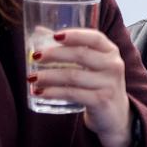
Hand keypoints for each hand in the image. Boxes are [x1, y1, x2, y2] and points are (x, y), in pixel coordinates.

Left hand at [31, 27, 131, 146]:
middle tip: (35, 57)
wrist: (115, 115)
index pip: (95, 38)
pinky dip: (53, 92)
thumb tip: (39, 32)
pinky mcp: (101, 101)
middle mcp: (113, 65)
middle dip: (54, 54)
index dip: (75, 35)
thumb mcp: (91, 64)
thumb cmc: (98, 84)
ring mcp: (109, 84)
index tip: (54, 36)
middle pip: (81, 55)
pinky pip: (72, 94)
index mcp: (111, 52)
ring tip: (32, 78)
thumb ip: (68, 48)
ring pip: (73, 76)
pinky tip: (39, 92)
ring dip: (49, 76)